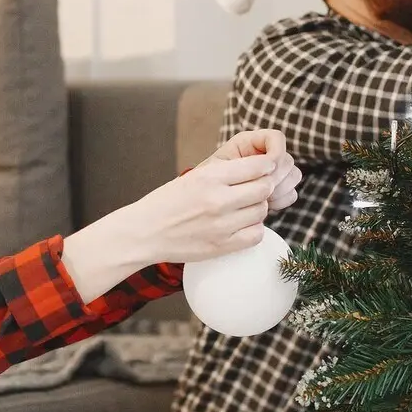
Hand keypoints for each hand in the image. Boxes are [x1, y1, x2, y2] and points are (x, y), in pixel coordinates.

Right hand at [61, 131, 298, 302]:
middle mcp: (217, 200)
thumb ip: (225, 172)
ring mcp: (221, 225)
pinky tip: (241, 225)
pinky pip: (256, 234)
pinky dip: (253, 229)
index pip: (258, 166)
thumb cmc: (167, 202)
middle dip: (263, 187)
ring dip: (257, 208)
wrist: (144, 233)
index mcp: (209, 177)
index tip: (265, 168)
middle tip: (254, 190)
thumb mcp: (193, 177)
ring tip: (243, 209)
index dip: (266, 166)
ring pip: (261, 211)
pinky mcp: (222, 246)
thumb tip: (260, 167)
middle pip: (264, 188)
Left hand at [213, 128, 300, 212]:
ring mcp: (273, 173)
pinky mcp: (277, 190)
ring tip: (261, 199)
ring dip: (280, 189)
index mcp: (249, 142)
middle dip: (277, 176)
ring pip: (293, 176)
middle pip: (288, 159)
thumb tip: (270, 164)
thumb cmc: (205, 183)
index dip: (276, 153)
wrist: (202, 203)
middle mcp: (264, 155)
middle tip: (261, 190)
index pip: (276, 138)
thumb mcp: (218, 170)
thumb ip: (242, 163)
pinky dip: (282, 200)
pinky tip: (266, 205)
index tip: (267, 167)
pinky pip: (291, 193)